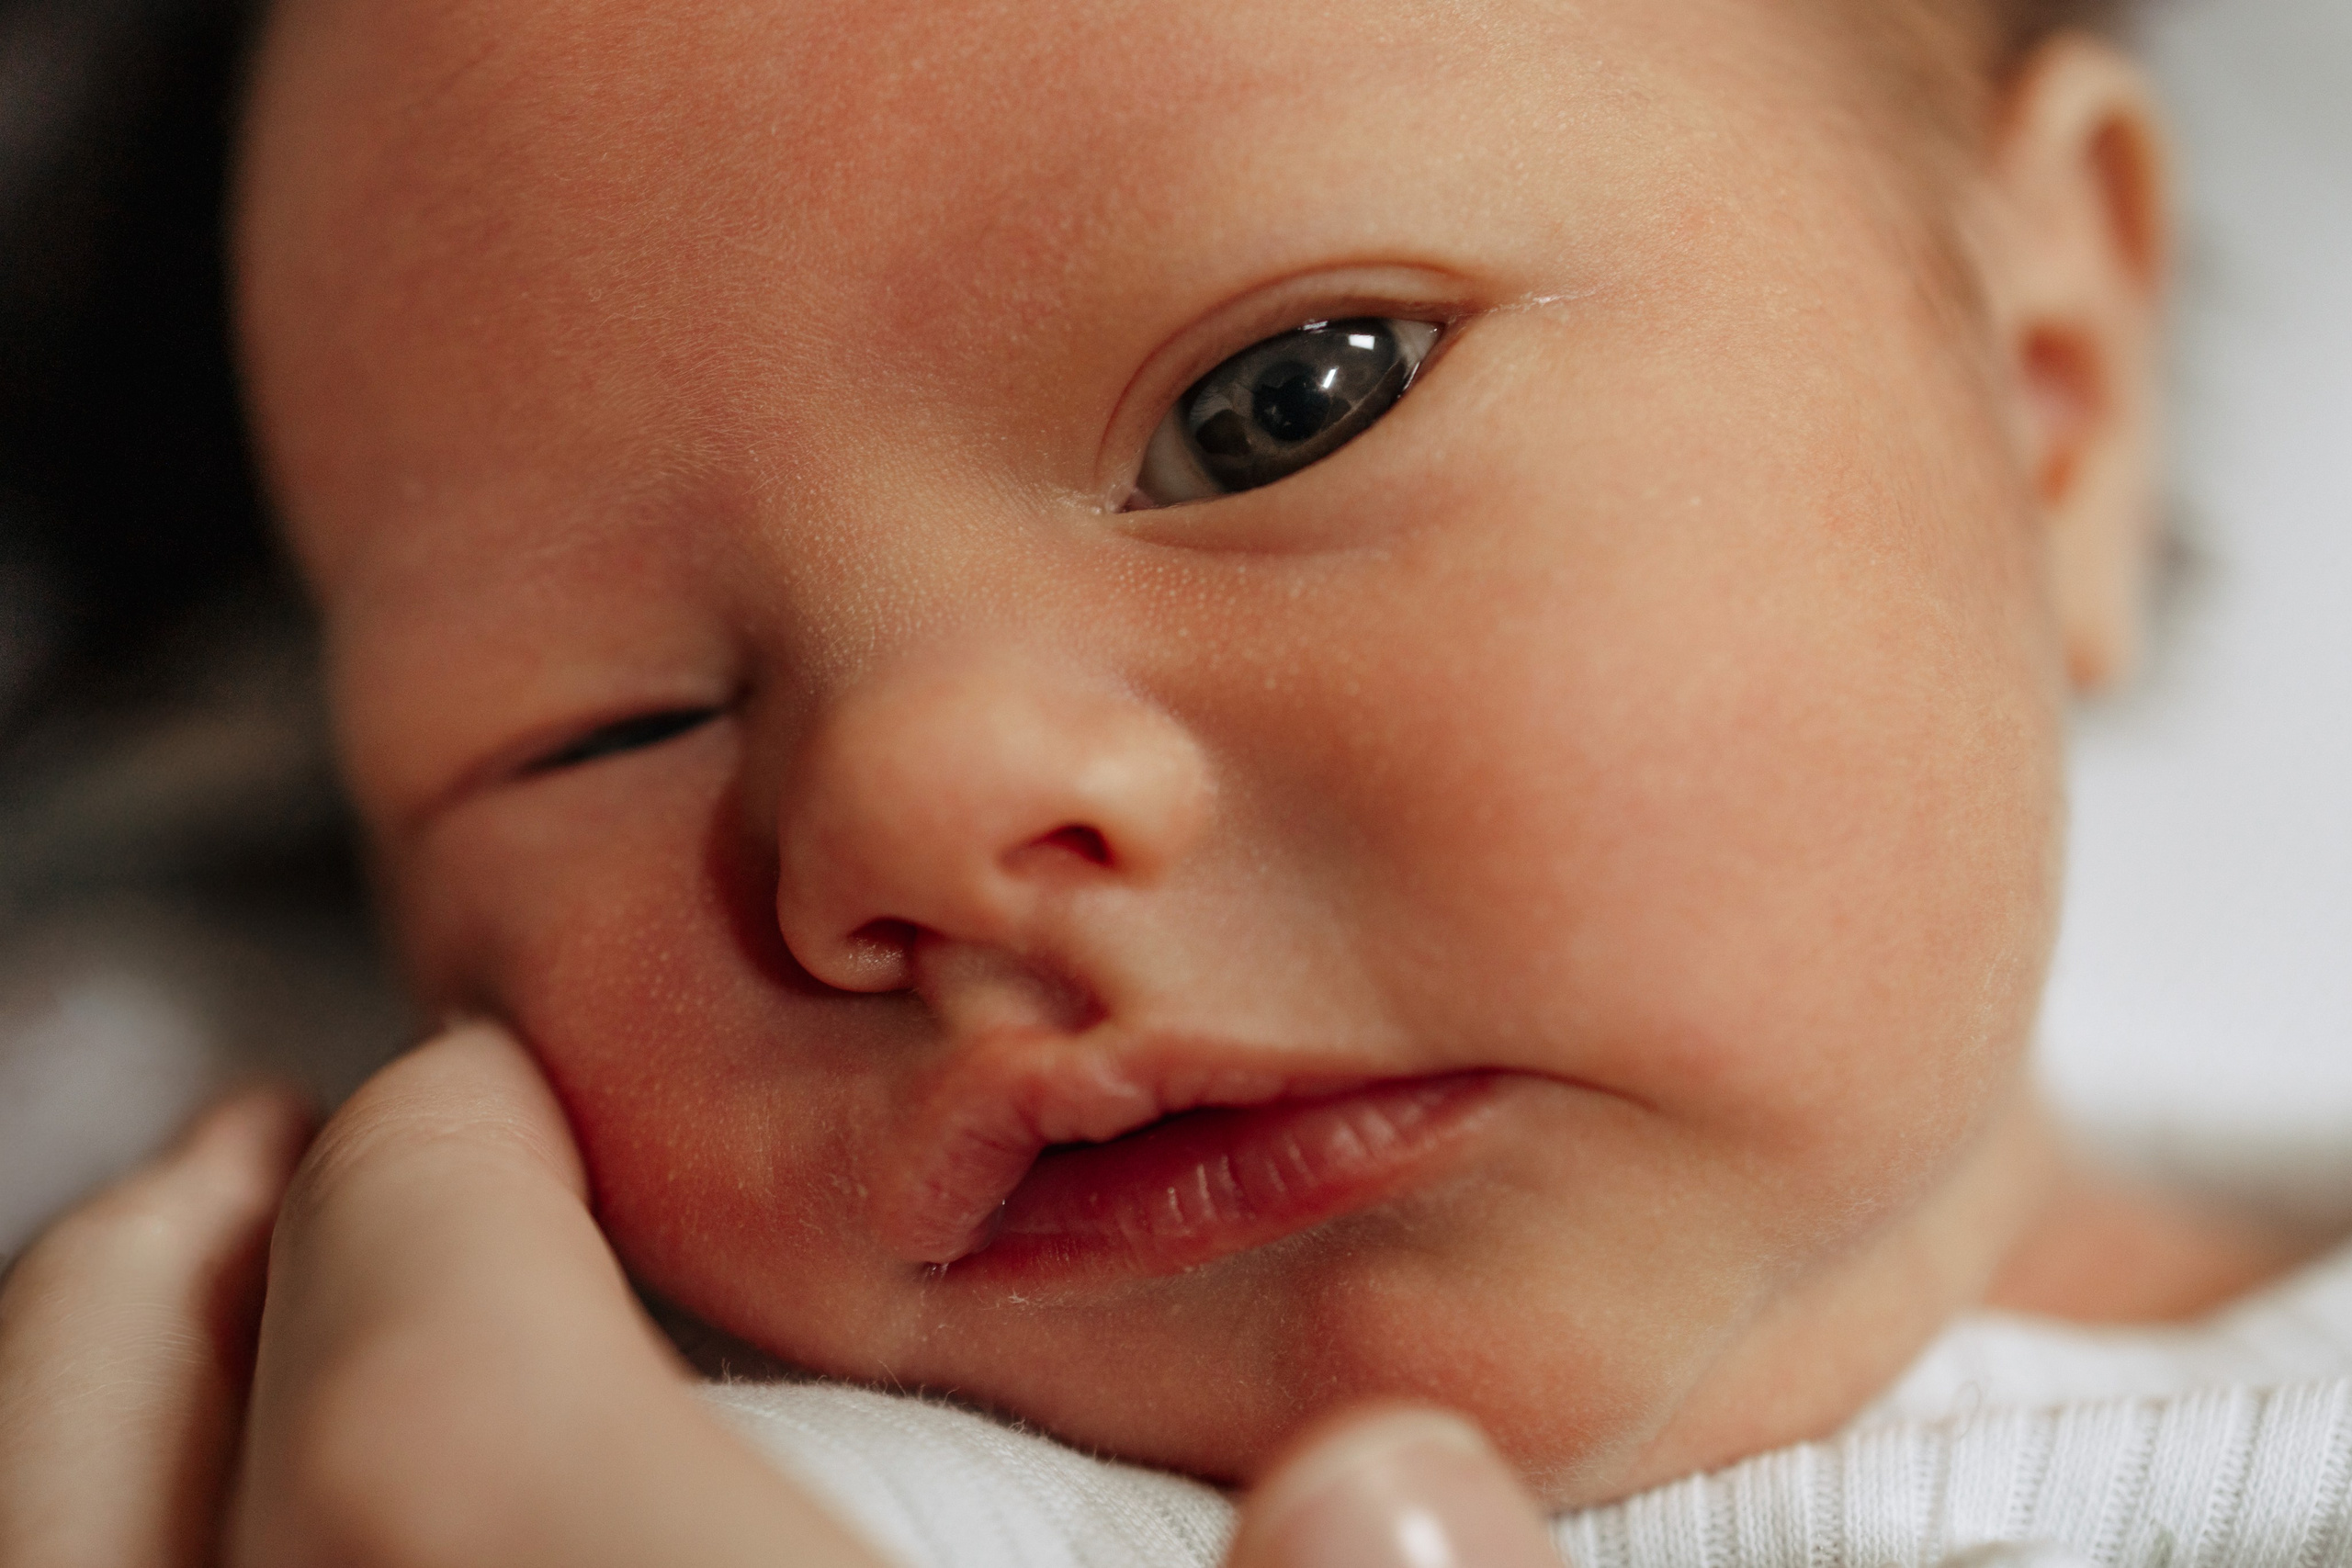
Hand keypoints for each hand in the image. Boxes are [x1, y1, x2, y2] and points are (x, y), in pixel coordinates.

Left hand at [3, 1019, 1562, 1567]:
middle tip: (316, 1150)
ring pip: (42, 1547)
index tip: (497, 1121)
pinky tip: (207, 1543)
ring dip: (93, 1401)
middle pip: (142, 1406)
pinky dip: (96, 1549)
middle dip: (230, 1233)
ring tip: (189, 1307)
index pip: (424, 1329)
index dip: (451, 1174)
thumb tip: (1408, 1462)